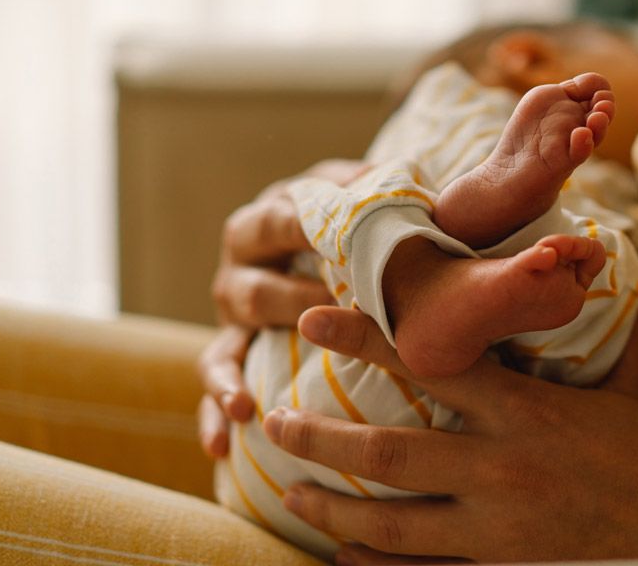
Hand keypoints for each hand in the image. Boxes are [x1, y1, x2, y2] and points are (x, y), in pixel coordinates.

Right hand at [198, 159, 368, 457]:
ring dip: (230, 378)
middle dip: (289, 308)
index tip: (342, 247)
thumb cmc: (359, 215)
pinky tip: (221, 446)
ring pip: (222, 346)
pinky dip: (213, 414)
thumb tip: (423, 201)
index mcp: (272, 215)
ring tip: (245, 408)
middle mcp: (243, 265)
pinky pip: (217, 386)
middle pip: (250, 290)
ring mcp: (233, 313)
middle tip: (332, 323)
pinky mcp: (233, 350)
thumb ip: (384, 192)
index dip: (306, 234)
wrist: (331, 233)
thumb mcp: (366, 191)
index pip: (280, 222)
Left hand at [263, 300, 637, 560]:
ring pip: (392, 522)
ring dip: (332, 505)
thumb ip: (621, 328)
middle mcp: (505, 472)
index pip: (433, 364)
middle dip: (321, 434)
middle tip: (271, 418)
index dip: (367, 336)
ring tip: (287, 487)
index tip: (315, 317)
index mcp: (531, 414)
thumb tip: (621, 262)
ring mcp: (501, 532)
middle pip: (389, 451)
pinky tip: (341, 559)